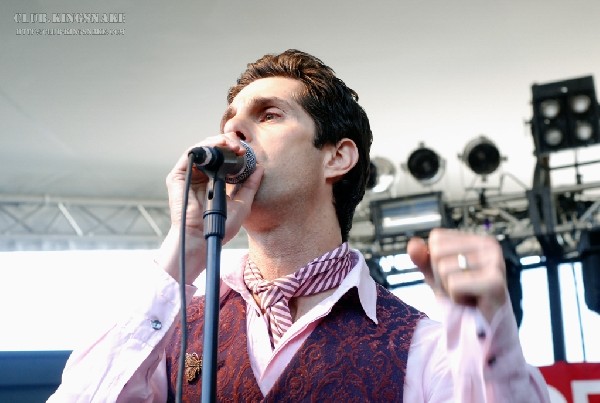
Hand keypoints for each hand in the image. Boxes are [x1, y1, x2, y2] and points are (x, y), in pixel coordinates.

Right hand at [159, 133, 263, 283]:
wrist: (202, 239)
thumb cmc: (221, 227)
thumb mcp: (243, 204)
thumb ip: (250, 186)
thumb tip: (259, 168)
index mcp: (214, 181)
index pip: (223, 159)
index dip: (234, 151)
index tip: (246, 152)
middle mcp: (201, 176)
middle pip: (213, 150)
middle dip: (227, 143)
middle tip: (240, 147)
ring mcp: (189, 175)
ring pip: (202, 149)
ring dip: (217, 142)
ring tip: (231, 145)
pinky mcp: (178, 176)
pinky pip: (190, 154)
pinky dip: (204, 147)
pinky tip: (217, 147)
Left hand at [407, 228, 506, 322]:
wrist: (485, 332)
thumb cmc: (463, 299)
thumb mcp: (437, 276)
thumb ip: (423, 258)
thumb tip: (412, 245)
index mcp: (479, 239)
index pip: (437, 238)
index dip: (436, 263)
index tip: (456, 278)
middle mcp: (490, 245)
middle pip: (438, 252)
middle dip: (441, 277)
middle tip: (462, 290)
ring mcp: (495, 262)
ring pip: (443, 268)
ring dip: (450, 290)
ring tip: (469, 297)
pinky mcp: (495, 282)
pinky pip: (454, 285)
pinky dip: (457, 299)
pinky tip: (474, 303)